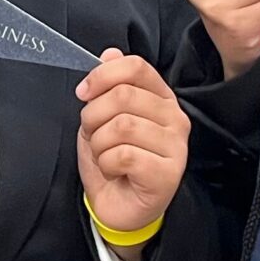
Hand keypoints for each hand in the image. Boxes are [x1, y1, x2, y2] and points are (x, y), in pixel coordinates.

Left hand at [75, 51, 189, 245]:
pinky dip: (106, 163)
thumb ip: (109, 86)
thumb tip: (110, 53)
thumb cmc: (114, 162)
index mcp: (161, 98)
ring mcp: (175, 147)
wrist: (119, 207)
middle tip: (94, 135)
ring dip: (99, 143)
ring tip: (105, 155)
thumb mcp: (103, 118)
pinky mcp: (168, 174)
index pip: (136, 67)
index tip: (84, 93)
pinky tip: (114, 171)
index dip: (102, 75)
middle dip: (94, 116)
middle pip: (123, 95)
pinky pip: (123, 155)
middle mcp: (175, 119)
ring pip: (121, 126)